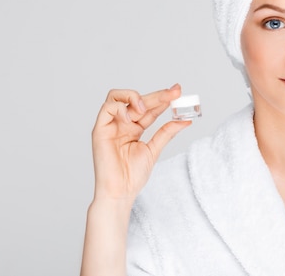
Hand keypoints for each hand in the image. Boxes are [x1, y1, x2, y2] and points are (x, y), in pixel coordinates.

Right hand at [91, 84, 190, 202]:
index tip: (178, 92)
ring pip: (117, 97)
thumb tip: (185, 120)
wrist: (120, 192)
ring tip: (146, 108)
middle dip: (157, 94)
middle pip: (137, 101)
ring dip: (134, 97)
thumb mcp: (154, 150)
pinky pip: (106, 108)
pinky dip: (119, 108)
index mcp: (134, 127)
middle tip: (174, 92)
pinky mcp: (100, 130)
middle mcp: (122, 123)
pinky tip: (131, 118)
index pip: (149, 108)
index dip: (163, 99)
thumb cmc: (132, 176)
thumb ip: (166, 132)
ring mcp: (110, 125)